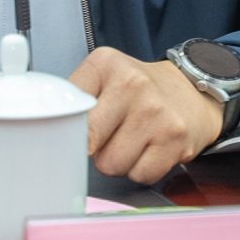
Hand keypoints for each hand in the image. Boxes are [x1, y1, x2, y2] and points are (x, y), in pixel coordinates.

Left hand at [70, 47, 224, 185]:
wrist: (191, 92)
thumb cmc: (139, 90)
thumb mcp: (103, 76)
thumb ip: (75, 98)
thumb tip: (47, 129)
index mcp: (106, 64)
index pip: (69, 110)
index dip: (67, 130)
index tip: (70, 133)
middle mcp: (133, 84)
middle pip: (89, 143)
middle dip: (94, 148)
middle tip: (109, 134)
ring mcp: (157, 112)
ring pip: (112, 165)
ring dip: (118, 161)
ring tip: (131, 140)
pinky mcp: (175, 139)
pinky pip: (140, 175)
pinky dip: (141, 169)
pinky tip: (149, 149)